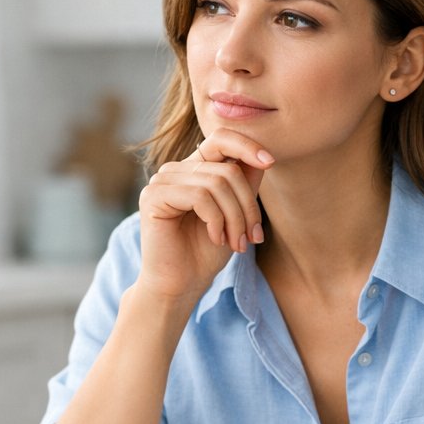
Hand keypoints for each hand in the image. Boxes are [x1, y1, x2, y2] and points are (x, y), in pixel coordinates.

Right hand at [136, 131, 273, 302]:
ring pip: (216, 183)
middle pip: (227, 169)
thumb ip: (244, 184)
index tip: (269, 162)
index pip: (221, 139)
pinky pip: (199, 196)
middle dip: (247, 205)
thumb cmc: (206, 253)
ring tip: (236, 243)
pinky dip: (216, 220)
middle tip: (252, 236)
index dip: (247, 145)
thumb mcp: (235, 214)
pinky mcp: (153, 196)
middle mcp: (175, 170)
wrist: (180, 285)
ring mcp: (161, 181)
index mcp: (193, 169)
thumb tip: (263, 157)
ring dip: (234, 217)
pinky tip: (215, 238)